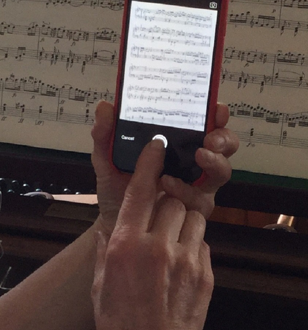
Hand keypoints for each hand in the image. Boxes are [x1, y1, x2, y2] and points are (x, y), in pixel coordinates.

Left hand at [91, 101, 238, 235]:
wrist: (113, 223)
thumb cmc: (116, 187)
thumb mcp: (107, 158)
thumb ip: (104, 134)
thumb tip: (104, 107)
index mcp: (178, 143)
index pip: (205, 123)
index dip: (216, 114)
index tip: (216, 109)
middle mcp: (193, 162)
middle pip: (224, 146)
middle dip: (224, 138)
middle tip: (211, 138)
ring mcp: (197, 186)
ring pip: (220, 172)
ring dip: (215, 162)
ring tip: (199, 156)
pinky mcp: (193, 209)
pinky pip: (200, 199)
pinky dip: (187, 190)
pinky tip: (170, 184)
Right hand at [92, 139, 213, 329]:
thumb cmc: (120, 327)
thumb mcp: (100, 286)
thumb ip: (106, 251)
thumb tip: (107, 231)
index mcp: (125, 245)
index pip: (141, 190)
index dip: (150, 163)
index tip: (157, 144)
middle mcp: (157, 247)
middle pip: (171, 201)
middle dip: (166, 203)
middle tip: (157, 219)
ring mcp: (185, 260)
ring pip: (192, 218)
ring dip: (182, 222)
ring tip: (170, 244)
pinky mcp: (205, 274)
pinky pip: (202, 244)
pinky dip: (192, 247)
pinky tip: (179, 267)